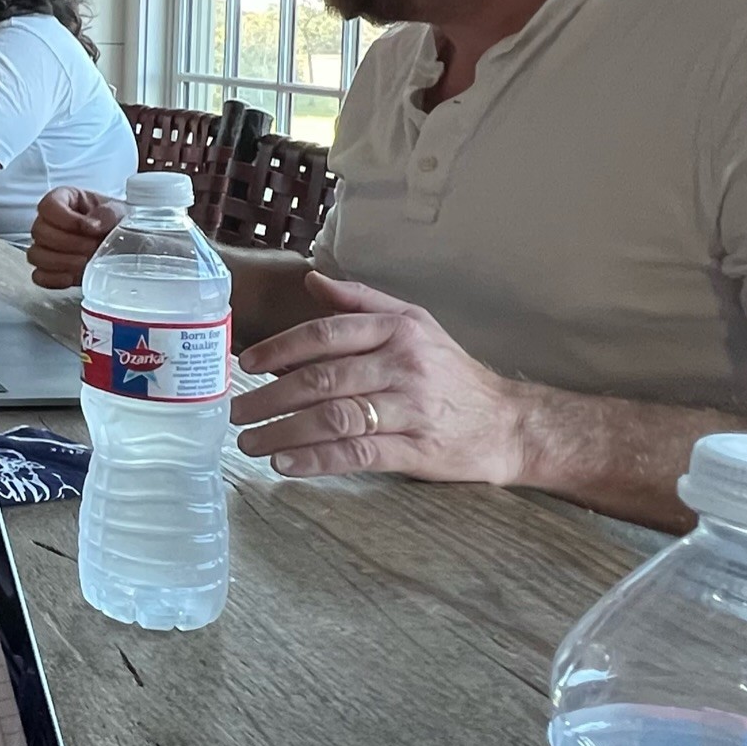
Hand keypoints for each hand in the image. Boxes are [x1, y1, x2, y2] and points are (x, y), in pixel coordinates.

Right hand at [27, 186, 123, 288]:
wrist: (124, 245)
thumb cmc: (117, 223)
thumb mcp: (118, 211)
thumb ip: (107, 214)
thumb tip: (93, 225)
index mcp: (64, 200)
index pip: (48, 206)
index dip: (66, 219)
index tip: (89, 228)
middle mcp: (49, 221)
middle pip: (39, 231)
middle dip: (68, 243)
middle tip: (92, 247)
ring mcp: (45, 246)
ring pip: (35, 255)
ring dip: (61, 262)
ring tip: (85, 262)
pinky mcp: (48, 269)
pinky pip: (39, 277)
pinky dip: (54, 279)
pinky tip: (72, 277)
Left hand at [230, 272, 535, 484]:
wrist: (510, 423)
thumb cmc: (451, 372)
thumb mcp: (415, 323)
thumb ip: (361, 302)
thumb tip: (312, 281)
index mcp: (398, 330)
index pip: (325, 335)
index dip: (279, 349)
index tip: (246, 364)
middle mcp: (403, 366)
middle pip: (322, 380)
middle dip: (269, 397)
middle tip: (236, 410)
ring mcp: (411, 410)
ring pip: (334, 419)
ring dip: (283, 432)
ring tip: (249, 441)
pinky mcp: (416, 450)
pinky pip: (356, 454)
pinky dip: (316, 460)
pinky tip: (286, 464)